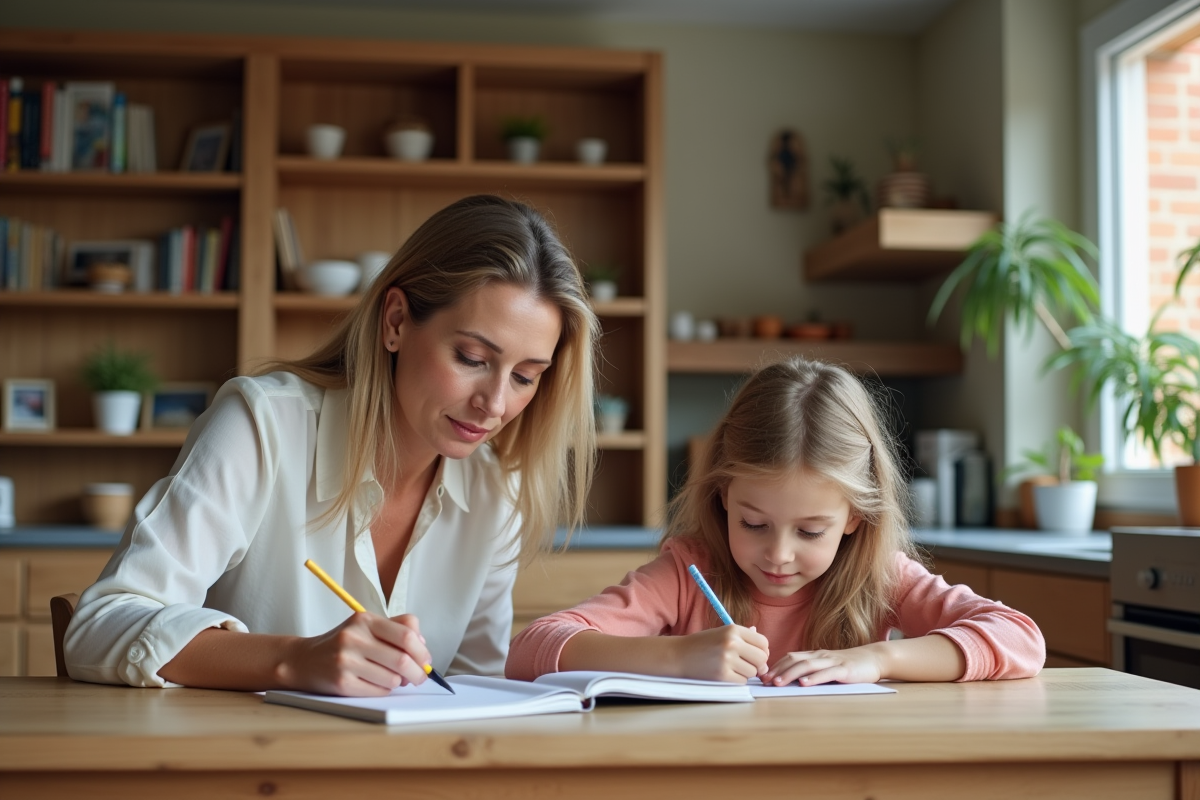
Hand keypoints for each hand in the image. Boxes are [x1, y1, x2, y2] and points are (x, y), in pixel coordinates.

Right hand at [279, 613, 431, 695]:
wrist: (304, 660)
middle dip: (418, 673)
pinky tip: (376, 683)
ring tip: (391, 678)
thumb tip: (423, 644)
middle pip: (403, 660)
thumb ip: (397, 627)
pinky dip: (384, 690)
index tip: (426, 661)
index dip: (423, 651)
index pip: (406, 635)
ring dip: (399, 682)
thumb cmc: (343, 643)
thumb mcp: (367, 626)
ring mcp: (346, 661)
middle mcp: (354, 638)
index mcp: (364, 620)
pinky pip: (378, 691)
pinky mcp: (342, 683)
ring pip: (393, 679)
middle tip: (419, 677)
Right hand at [673, 625, 768, 682]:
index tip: (755, 655)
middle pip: (762, 658)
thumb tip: (766, 650)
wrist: (679, 655)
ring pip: (753, 672)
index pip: (763, 642)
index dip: (762, 651)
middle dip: (758, 664)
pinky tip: (726, 674)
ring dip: (746, 673)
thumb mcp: (722, 633)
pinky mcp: (722, 675)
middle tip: (748, 664)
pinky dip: (737, 680)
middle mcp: (732, 643)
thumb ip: (744, 638)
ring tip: (732, 667)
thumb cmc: (702, 644)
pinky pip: (742, 681)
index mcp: (733, 629)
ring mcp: (727, 659)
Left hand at [761, 645, 884, 686]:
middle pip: (795, 660)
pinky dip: (814, 678)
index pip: (790, 657)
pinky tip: (804, 684)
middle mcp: (820, 656)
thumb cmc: (848, 666)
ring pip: (807, 666)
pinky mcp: (844, 670)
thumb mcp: (827, 666)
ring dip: (790, 674)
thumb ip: (812, 671)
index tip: (763, 676)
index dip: (775, 666)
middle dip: (778, 670)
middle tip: (765, 680)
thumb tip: (790, 681)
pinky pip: (827, 673)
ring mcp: (832, 662)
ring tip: (779, 682)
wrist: (874, 659)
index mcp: (815, 655)